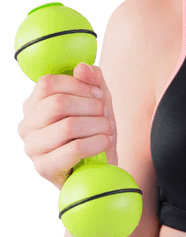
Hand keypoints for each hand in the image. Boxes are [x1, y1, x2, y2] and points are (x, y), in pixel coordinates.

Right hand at [17, 63, 117, 190]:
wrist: (99, 165)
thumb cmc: (93, 129)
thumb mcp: (96, 98)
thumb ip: (91, 78)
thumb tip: (81, 68)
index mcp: (33, 104)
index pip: (48, 83)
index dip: (79, 85)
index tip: (99, 95)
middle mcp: (26, 125)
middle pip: (58, 104)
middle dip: (91, 107)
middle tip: (106, 114)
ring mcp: (32, 148)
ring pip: (68, 126)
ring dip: (97, 125)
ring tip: (108, 129)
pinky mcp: (44, 168)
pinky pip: (74, 150)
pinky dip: (96, 143)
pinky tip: (106, 141)